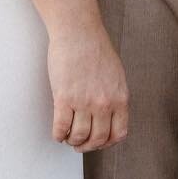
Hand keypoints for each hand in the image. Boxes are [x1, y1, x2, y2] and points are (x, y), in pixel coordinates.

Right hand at [47, 20, 129, 152]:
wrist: (78, 32)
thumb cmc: (96, 49)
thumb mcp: (116, 75)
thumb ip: (115, 96)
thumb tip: (109, 114)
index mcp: (120, 98)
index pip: (118, 133)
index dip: (106, 143)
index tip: (98, 142)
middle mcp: (104, 103)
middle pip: (97, 138)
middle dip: (87, 146)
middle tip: (80, 145)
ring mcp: (84, 102)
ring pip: (79, 136)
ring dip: (72, 141)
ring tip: (68, 137)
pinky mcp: (64, 98)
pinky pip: (61, 127)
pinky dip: (58, 134)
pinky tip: (58, 133)